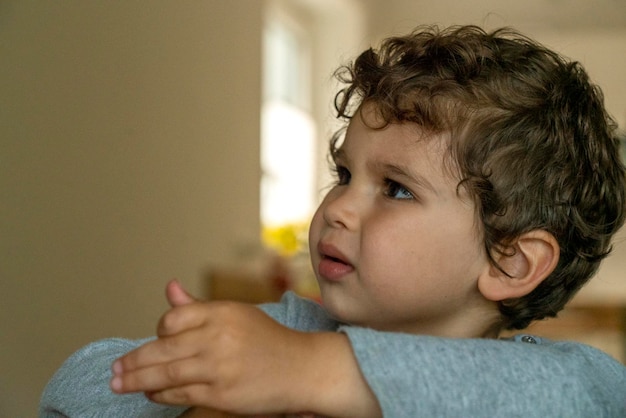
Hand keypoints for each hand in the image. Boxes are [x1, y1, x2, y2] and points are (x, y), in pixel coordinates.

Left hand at [111, 280, 380, 416]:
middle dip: (133, 361)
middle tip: (115, 369)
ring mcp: (218, 367)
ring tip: (120, 383)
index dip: (160, 330)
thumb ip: (199, 306)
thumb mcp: (236, 314)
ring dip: (138, 379)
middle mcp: (218, 337)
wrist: (302, 368)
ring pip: (165, 373)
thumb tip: (169, 288)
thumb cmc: (268, 340)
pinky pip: (180, 393)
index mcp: (222, 312)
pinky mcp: (221, 393)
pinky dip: (161, 394)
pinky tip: (151, 392)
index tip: (155, 339)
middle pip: (161, 348)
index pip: (173, 318)